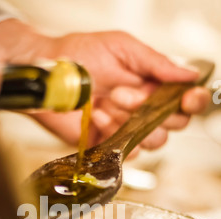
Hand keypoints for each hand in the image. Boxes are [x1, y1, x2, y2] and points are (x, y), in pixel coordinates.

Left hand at [0, 21, 210, 152]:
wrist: (47, 72)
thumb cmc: (79, 54)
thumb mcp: (122, 47)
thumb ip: (156, 63)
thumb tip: (189, 74)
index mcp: (151, 85)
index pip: (183, 102)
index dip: (191, 102)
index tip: (186, 97)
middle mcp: (141, 110)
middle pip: (172, 125)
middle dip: (153, 110)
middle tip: (124, 93)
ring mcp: (124, 129)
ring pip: (151, 140)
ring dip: (130, 120)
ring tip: (107, 100)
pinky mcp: (106, 144)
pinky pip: (125, 151)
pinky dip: (113, 133)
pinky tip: (95, 114)